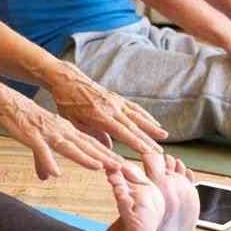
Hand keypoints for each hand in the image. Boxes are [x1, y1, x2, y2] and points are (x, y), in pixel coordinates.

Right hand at [0, 91, 125, 179]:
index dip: (109, 155)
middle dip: (105, 158)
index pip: (93, 144)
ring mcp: (49, 133)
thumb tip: (55, 175)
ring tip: (99, 167)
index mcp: (69, 131)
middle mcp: (63, 131)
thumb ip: (50, 155)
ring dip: (84, 157)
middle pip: (87, 146)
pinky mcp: (32, 136)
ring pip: (69, 146)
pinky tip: (55, 173)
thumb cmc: (30, 121)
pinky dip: (48, 161)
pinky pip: (41, 150)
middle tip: (123, 168)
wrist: (10, 104)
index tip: (124, 166)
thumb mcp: (47, 137)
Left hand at [45, 62, 167, 153]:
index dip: (135, 142)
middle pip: (133, 126)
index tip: (147, 151)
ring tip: (164, 136)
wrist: (66, 79)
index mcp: (99, 115)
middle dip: (148, 139)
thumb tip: (108, 149)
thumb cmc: (66, 102)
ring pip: (137, 116)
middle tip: (161, 151)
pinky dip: (146, 115)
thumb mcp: (73, 121)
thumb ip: (91, 135)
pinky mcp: (117, 97)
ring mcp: (115, 101)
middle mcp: (111, 107)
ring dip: (151, 127)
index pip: (121, 131)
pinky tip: (154, 122)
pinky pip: (134, 107)